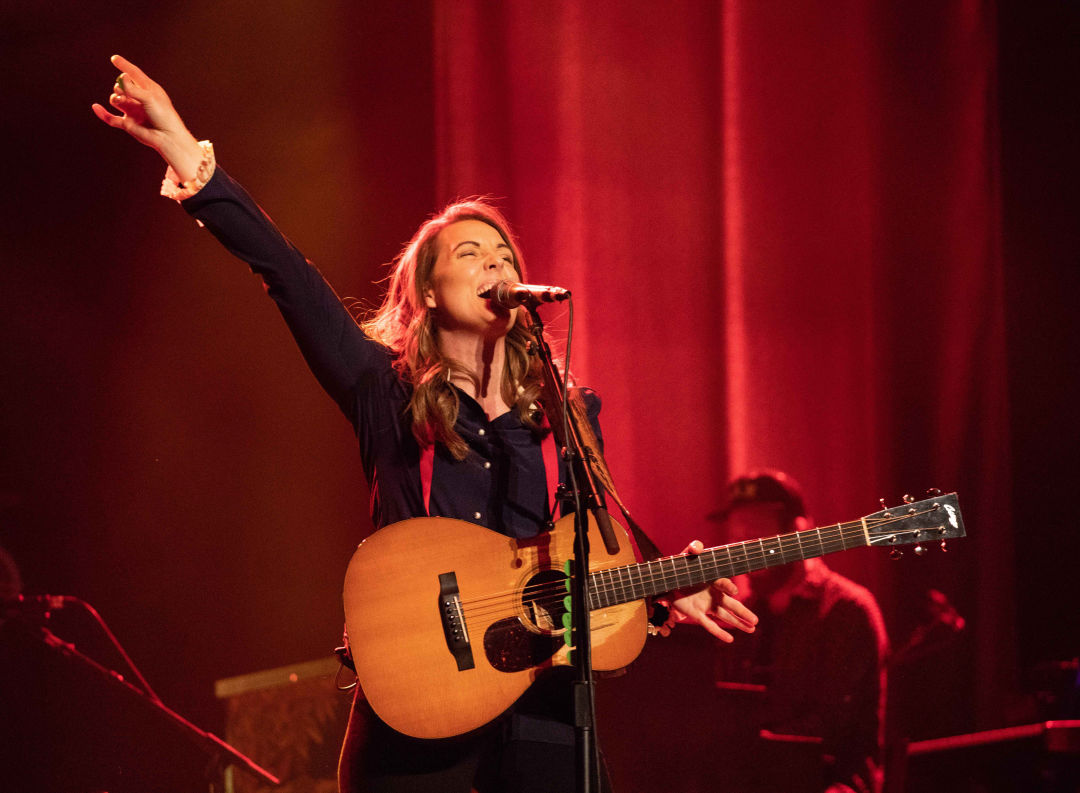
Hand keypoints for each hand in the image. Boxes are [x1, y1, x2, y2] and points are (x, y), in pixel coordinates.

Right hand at [91, 55, 203, 180]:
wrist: (167, 137)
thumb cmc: (164, 116)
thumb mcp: (149, 98)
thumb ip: (133, 88)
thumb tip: (121, 78)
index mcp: (148, 89)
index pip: (134, 74)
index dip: (124, 65)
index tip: (114, 58)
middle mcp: (139, 99)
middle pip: (121, 86)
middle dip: (120, 86)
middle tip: (127, 93)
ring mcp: (133, 110)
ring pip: (115, 99)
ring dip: (116, 98)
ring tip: (121, 101)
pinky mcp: (128, 123)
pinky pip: (110, 118)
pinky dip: (102, 113)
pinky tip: (96, 107)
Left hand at [657, 540, 758, 641]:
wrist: (670, 580)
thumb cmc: (683, 567)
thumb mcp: (687, 556)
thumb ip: (693, 549)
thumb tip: (697, 546)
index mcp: (713, 581)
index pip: (723, 584)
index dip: (728, 586)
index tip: (733, 590)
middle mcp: (714, 595)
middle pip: (731, 605)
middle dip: (743, 613)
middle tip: (756, 621)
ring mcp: (706, 606)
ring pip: (725, 617)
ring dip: (738, 623)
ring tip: (752, 629)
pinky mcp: (696, 614)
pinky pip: (709, 625)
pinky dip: (719, 632)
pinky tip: (730, 640)